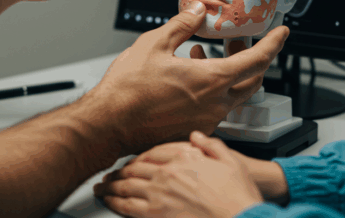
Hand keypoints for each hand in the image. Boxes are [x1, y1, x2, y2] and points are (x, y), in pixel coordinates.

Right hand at [83, 0, 288, 154]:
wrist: (109, 124)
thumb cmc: (127, 90)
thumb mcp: (155, 44)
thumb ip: (182, 25)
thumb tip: (197, 11)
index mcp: (212, 80)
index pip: (257, 61)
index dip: (273, 44)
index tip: (281, 34)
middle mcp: (215, 104)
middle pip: (251, 80)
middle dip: (251, 58)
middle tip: (237, 42)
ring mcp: (206, 119)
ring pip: (232, 94)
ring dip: (227, 73)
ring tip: (203, 54)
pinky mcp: (193, 129)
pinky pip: (214, 107)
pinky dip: (212, 89)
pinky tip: (190, 76)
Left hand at [94, 132, 262, 217]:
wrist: (241, 217)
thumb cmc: (237, 194)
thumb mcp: (229, 160)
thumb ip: (210, 145)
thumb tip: (196, 136)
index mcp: (182, 157)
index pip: (152, 153)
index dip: (139, 158)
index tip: (132, 161)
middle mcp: (167, 173)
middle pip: (135, 169)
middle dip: (120, 172)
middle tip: (110, 175)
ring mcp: (159, 194)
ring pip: (127, 186)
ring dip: (112, 187)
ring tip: (103, 188)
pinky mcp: (156, 214)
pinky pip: (128, 207)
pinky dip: (116, 203)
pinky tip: (110, 202)